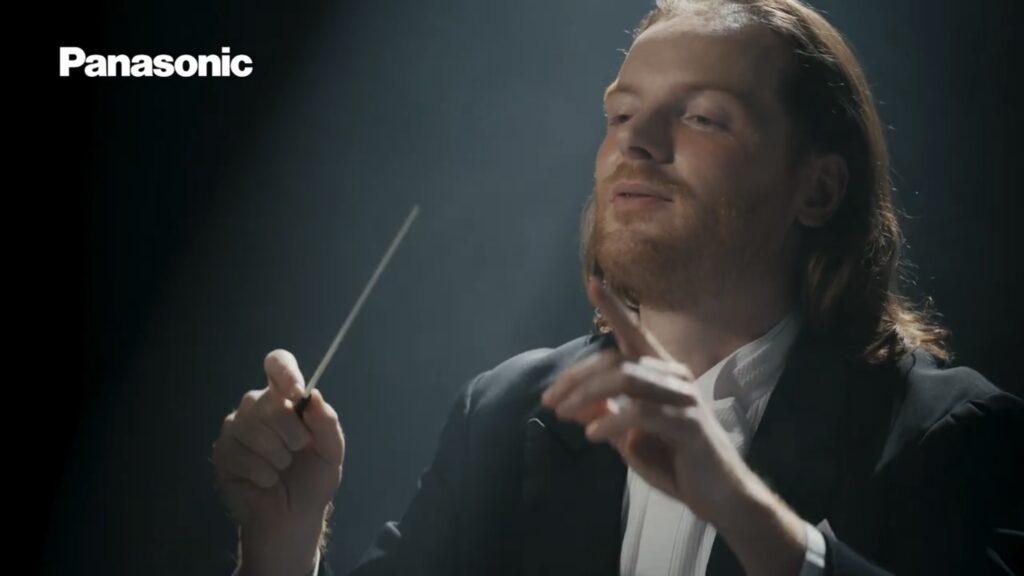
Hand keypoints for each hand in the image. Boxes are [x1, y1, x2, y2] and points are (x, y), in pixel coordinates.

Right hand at [212, 350, 344, 575]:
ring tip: (282, 467)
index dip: (284, 373)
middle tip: (298, 450)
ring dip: (277, 456)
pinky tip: (266, 480)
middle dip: (291, 432)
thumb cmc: (313, 479)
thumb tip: (313, 396)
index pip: (277, 364)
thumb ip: (327, 423)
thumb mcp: (332, 452)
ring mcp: (236, 429)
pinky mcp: (222, 452)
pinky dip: (262, 473)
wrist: (295, 517)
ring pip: (252, 428)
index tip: (296, 393)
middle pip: (267, 402)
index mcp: (284, 398)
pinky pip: (239, 454)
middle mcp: (257, 407)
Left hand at [541, 278, 806, 575]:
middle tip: (550, 401)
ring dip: (587, 395)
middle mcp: (675, 377)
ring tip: (564, 415)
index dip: (614, 309)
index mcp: (662, 375)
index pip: (634, 335)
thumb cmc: (677, 463)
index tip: (593, 284)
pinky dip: (612, 421)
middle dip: (576, 378)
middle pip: (616, 360)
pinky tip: (593, 435)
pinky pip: (643, 412)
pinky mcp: (689, 424)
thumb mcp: (631, 438)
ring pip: (627, 378)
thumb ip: (607, 415)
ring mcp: (684, 398)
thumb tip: (576, 402)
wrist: (720, 498)